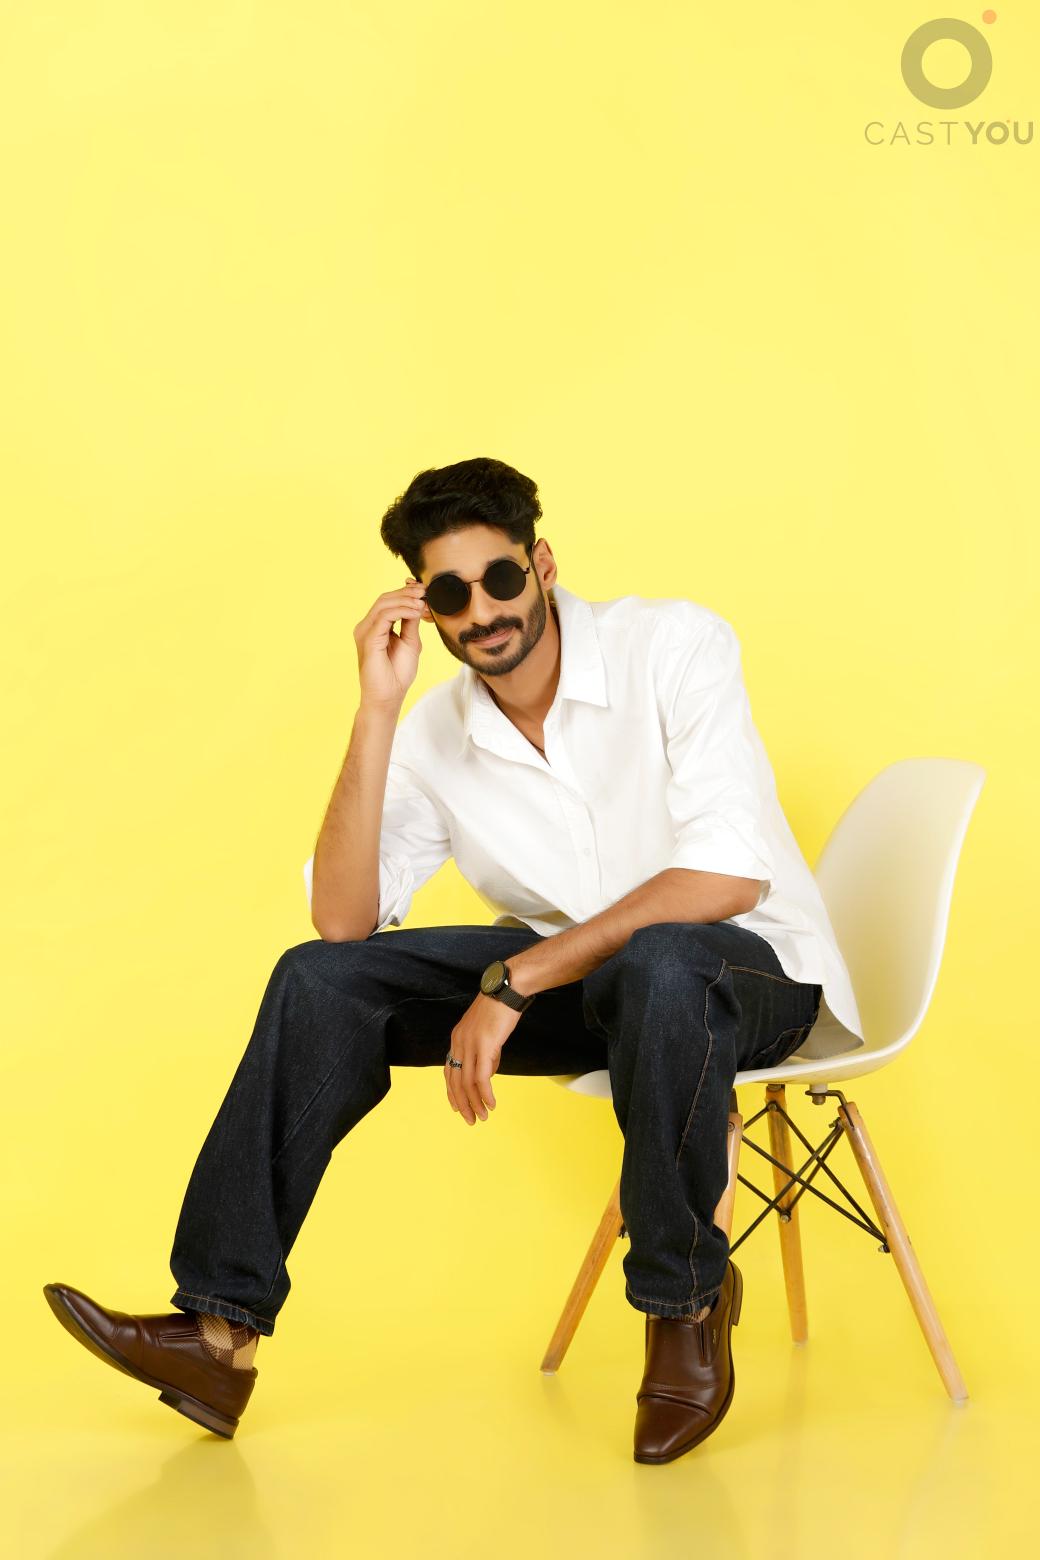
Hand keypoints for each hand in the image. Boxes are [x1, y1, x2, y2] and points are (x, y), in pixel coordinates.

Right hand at [354, 577, 432, 711]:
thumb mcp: (410, 642)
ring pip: (384, 604)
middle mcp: (366, 627)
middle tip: (425, 591)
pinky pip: (384, 617)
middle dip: (407, 593)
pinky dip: (402, 611)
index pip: (388, 602)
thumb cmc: (397, 674)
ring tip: (422, 602)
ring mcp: (365, 632)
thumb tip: (418, 603)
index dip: (406, 592)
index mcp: (375, 627)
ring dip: (406, 600)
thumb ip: (411, 623)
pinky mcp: (368, 639)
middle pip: (385, 599)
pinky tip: (415, 612)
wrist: (388, 697)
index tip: (424, 590)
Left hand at [444, 992, 522, 1124]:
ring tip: (482, 1117)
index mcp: (457, 1038)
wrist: (507, 990)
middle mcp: (459, 1042)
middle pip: (456, 1081)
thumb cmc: (500, 1008)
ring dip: (475, 1103)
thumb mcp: (487, 1033)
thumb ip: (486, 1053)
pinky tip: (491, 1103)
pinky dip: (485, 1093)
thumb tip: (488, 1073)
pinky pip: (482, 1076)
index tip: (458, 1108)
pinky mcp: (485, 1045)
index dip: (452, 1092)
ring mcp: (470, 1044)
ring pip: (468, 1082)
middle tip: (470, 1120)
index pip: (449, 1071)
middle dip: (463, 1104)